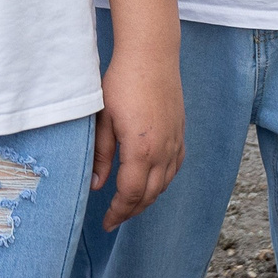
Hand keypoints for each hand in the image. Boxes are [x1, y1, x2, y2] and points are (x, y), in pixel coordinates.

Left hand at [92, 45, 185, 230]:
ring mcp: (175, 143)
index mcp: (141, 150)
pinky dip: (162, 182)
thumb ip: (100, 154)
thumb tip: (96, 185)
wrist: (151, 55)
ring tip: (129, 205)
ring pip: (164, 184)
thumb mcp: (102, 118)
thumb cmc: (121, 83)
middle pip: (149, 194)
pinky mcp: (180, 133)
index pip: (130, 194)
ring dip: (147, 198)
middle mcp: (163, 151)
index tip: (106, 222)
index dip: (118, 212)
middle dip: (131, 211)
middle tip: (114, 219)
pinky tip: (151, 182)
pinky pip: (174, 168)